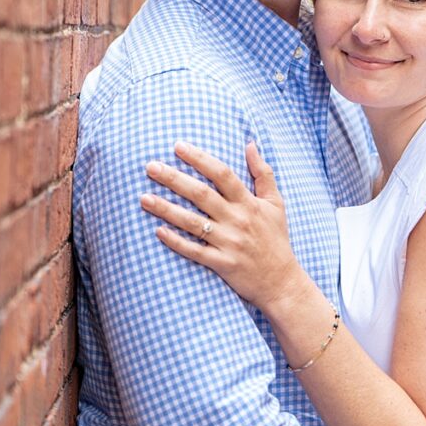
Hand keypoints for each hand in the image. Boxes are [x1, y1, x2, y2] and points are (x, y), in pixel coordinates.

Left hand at [143, 142, 315, 314]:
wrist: (282, 281)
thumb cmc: (276, 239)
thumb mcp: (276, 203)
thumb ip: (263, 173)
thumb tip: (250, 144)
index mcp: (249, 203)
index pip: (222, 174)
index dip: (200, 159)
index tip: (178, 146)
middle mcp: (238, 220)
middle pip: (202, 195)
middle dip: (174, 179)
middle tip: (150, 166)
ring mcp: (229, 242)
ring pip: (192, 222)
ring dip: (166, 209)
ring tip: (143, 198)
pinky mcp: (222, 263)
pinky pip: (195, 251)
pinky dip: (176, 242)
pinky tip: (157, 231)